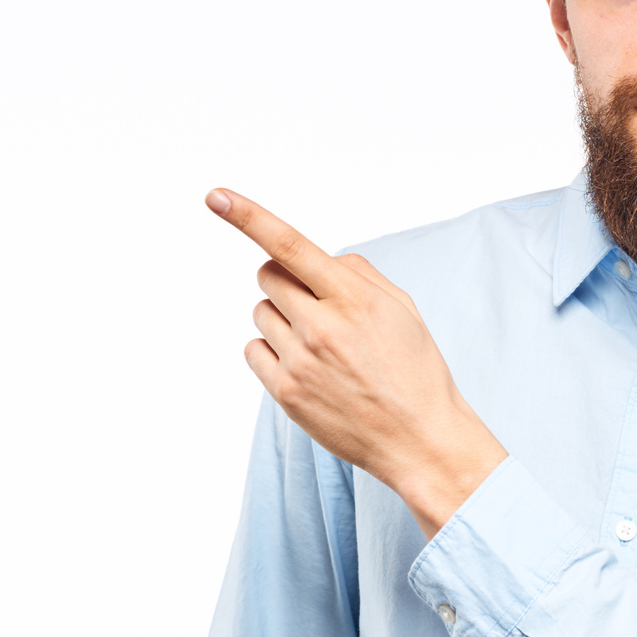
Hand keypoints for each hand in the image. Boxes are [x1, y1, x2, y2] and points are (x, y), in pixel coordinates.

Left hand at [207, 188, 507, 538]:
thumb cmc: (414, 368)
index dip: (249, 217)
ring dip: (283, 318)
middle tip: (314, 303)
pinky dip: (272, 350)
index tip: (216, 197)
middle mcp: (322, 326)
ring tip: (321, 345)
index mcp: (354, 298)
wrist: (419, 439)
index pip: (290, 245)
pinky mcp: (286, 393)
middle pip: (267, 275)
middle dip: (284, 279)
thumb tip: (314, 259)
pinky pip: (253, 350)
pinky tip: (306, 367)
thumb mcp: (401, 307)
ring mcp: (300, 361)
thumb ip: (356, 273)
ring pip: (261, 313)